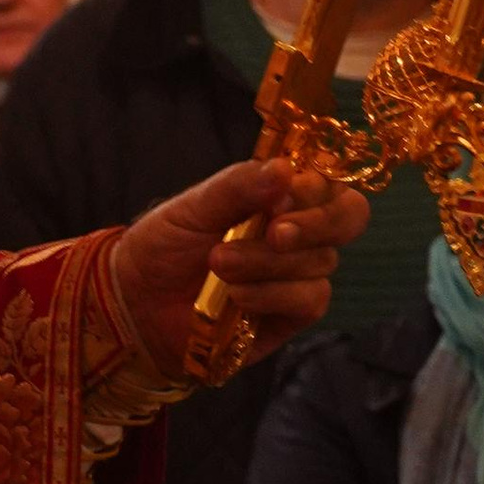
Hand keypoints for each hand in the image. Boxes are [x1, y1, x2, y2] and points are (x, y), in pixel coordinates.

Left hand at [109, 158, 368, 380]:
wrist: (137, 304)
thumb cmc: (164, 246)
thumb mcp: (192, 207)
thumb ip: (237, 187)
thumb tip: (286, 168)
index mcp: (278, 195)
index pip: (326, 182)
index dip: (314, 188)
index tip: (282, 196)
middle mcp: (298, 232)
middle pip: (347, 217)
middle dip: (315, 223)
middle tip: (274, 230)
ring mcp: (297, 274)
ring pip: (320, 261)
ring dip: (268, 262)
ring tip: (219, 264)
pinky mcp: (291, 315)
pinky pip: (310, 300)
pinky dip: (274, 294)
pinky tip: (237, 295)